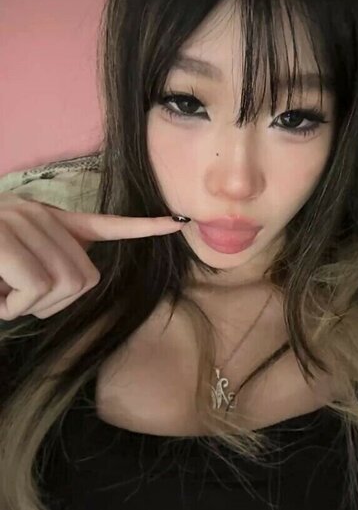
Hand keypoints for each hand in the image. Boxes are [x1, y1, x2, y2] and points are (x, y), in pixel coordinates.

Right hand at [0, 193, 186, 319]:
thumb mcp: (16, 269)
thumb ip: (50, 263)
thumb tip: (74, 280)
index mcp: (47, 220)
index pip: (105, 224)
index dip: (142, 227)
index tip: (176, 222)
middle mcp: (36, 214)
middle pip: (83, 277)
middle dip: (51, 303)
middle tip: (16, 298)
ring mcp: (18, 223)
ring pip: (59, 286)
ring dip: (29, 306)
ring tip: (1, 293)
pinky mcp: (0, 241)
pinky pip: (40, 282)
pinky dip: (19, 305)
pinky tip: (1, 298)